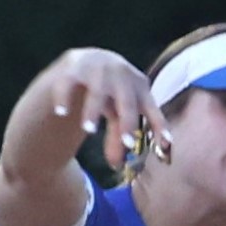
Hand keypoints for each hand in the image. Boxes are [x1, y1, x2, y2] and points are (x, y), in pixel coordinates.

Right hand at [42, 47, 160, 173]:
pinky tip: (61, 112)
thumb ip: (118, 136)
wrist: (89, 60)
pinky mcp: (73, 65)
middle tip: (127, 144)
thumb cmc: (110, 92)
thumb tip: (115, 165)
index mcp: (139, 86)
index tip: (165, 144)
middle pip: (127, 101)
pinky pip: (68, 83)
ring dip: (93, 111)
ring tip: (89, 130)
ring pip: (97, 91)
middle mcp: (121, 74)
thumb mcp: (117, 112)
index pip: (151, 108)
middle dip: (128, 122)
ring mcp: (97, 68)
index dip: (158, 125)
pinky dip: (64, 98)